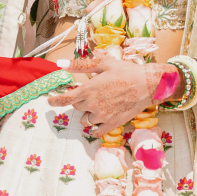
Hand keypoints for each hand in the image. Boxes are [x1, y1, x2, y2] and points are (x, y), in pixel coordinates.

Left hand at [46, 53, 164, 134]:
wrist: (147, 84)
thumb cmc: (125, 71)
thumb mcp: (103, 64)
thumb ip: (80, 65)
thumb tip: (60, 64)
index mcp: (88, 89)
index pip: (65, 99)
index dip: (55, 100)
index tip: (49, 101)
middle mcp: (92, 104)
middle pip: (77, 107)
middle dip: (80, 101)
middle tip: (92, 94)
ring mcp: (102, 116)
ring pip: (86, 120)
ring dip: (88, 113)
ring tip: (100, 105)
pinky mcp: (112, 124)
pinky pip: (96, 131)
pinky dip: (95, 128)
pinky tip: (99, 122)